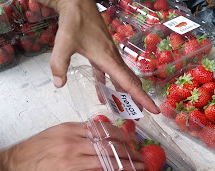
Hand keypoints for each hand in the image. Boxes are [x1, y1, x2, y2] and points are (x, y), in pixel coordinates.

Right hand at [2, 122, 143, 170]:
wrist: (13, 168)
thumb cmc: (32, 152)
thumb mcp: (54, 134)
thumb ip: (75, 134)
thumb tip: (96, 139)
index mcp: (70, 129)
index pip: (102, 130)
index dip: (120, 136)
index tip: (130, 141)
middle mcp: (74, 142)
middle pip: (108, 145)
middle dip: (128, 151)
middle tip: (140, 156)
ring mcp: (73, 160)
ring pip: (106, 160)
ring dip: (126, 165)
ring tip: (138, 168)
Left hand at [37, 0, 159, 113]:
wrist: (78, 4)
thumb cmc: (74, 22)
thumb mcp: (64, 42)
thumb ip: (59, 63)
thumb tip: (59, 84)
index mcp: (109, 59)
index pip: (129, 83)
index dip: (142, 98)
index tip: (155, 110)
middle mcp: (113, 59)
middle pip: (130, 83)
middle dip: (137, 100)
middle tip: (139, 116)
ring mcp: (109, 56)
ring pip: (122, 79)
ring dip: (124, 94)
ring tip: (125, 109)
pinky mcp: (102, 54)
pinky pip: (109, 74)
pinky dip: (109, 85)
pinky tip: (103, 96)